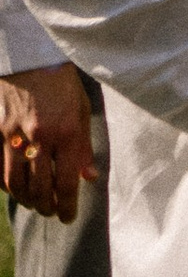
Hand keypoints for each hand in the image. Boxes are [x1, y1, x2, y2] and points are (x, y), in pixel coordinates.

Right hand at [0, 64, 95, 221]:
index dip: (67, 206)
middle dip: (46, 207)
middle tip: (51, 211)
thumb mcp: (82, 113)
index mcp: (67, 133)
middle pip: (39, 188)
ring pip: (15, 183)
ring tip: (35, 202)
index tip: (68, 217)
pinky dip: (5, 184)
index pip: (67, 183)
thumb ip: (83, 148)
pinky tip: (14, 187)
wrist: (31, 58)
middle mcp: (40, 137)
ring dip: (25, 199)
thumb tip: (89, 178)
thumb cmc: (62, 85)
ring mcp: (14, 135)